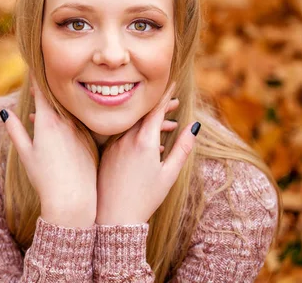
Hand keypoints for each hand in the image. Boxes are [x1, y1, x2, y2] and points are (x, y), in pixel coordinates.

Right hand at [1, 75, 96, 227]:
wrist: (73, 198)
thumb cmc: (45, 178)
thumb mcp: (25, 153)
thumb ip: (15, 130)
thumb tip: (4, 113)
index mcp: (47, 121)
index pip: (41, 91)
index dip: (36, 78)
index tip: (33, 66)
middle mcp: (66, 121)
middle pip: (56, 98)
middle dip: (46, 91)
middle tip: (37, 84)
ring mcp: (80, 130)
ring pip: (68, 110)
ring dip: (57, 106)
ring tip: (44, 106)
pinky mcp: (90, 140)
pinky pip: (78, 123)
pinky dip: (68, 120)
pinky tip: (60, 127)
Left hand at [95, 83, 199, 224]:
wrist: (114, 216)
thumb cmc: (145, 198)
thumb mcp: (169, 174)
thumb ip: (182, 148)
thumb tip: (194, 127)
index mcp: (144, 141)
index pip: (155, 110)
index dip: (165, 96)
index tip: (172, 85)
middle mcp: (126, 139)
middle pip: (144, 115)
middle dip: (161, 107)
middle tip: (176, 104)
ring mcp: (114, 145)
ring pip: (134, 125)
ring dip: (151, 122)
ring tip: (170, 125)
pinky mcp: (107, 153)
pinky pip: (124, 136)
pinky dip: (138, 134)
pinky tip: (151, 144)